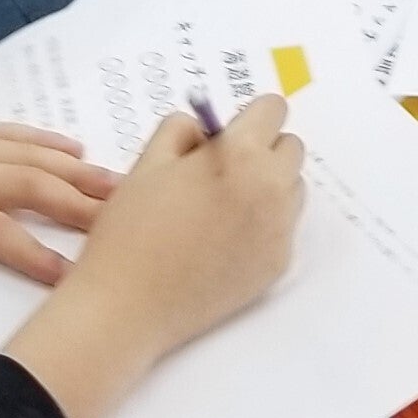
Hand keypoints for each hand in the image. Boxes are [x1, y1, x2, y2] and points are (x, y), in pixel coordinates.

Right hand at [6, 102, 309, 417]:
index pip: (274, 109)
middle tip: (222, 170)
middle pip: (290, 148)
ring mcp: (279, 230)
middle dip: (262, 149)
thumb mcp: (148, 162)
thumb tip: (210, 130)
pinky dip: (262, 225)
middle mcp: (271, 189)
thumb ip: (184, 130)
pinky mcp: (277, 264)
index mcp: (240, 156)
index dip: (249, 117)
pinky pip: (283, 228)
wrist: (125, 307)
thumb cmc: (130, 230)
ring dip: (268, 186)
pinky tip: (222, 241)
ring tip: (220, 207)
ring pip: (291, 188)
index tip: (231, 131)